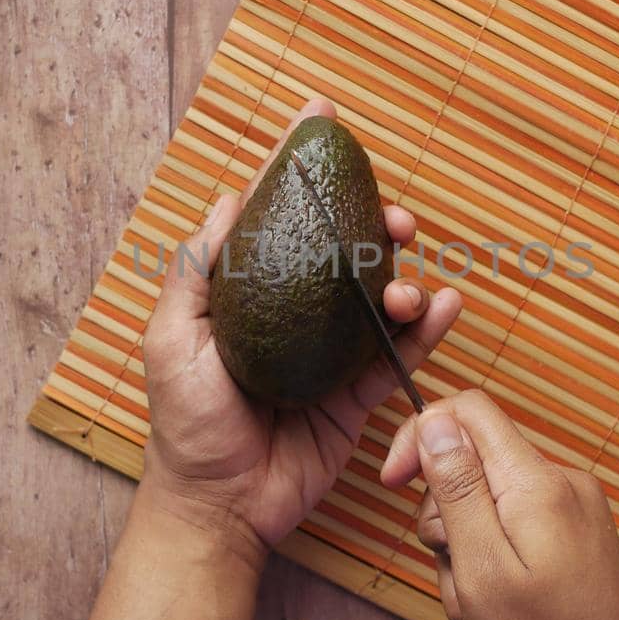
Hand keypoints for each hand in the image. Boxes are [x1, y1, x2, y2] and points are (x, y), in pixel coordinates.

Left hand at [140, 98, 462, 567]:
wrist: (220, 507)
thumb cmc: (186, 426)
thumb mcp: (173, 341)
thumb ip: (197, 274)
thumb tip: (225, 200)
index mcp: (250, 292)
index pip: (275, 213)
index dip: (295, 163)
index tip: (320, 112)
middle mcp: (295, 311)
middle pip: (344, 246)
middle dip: (375, 220)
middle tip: (396, 217)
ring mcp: (329, 351)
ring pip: (380, 294)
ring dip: (403, 276)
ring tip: (407, 284)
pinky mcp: (358, 395)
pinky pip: (400, 353)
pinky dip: (428, 328)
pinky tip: (445, 306)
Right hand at [379, 389, 618, 619]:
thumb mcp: (483, 569)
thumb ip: (458, 489)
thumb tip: (436, 420)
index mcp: (537, 483)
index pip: (467, 410)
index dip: (420, 435)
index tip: (393, 483)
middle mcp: (561, 481)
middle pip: (472, 458)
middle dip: (443, 513)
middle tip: (455, 572)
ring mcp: (573, 506)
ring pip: (487, 498)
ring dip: (467, 547)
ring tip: (481, 602)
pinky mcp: (576, 530)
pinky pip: (514, 524)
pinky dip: (494, 558)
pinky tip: (502, 604)